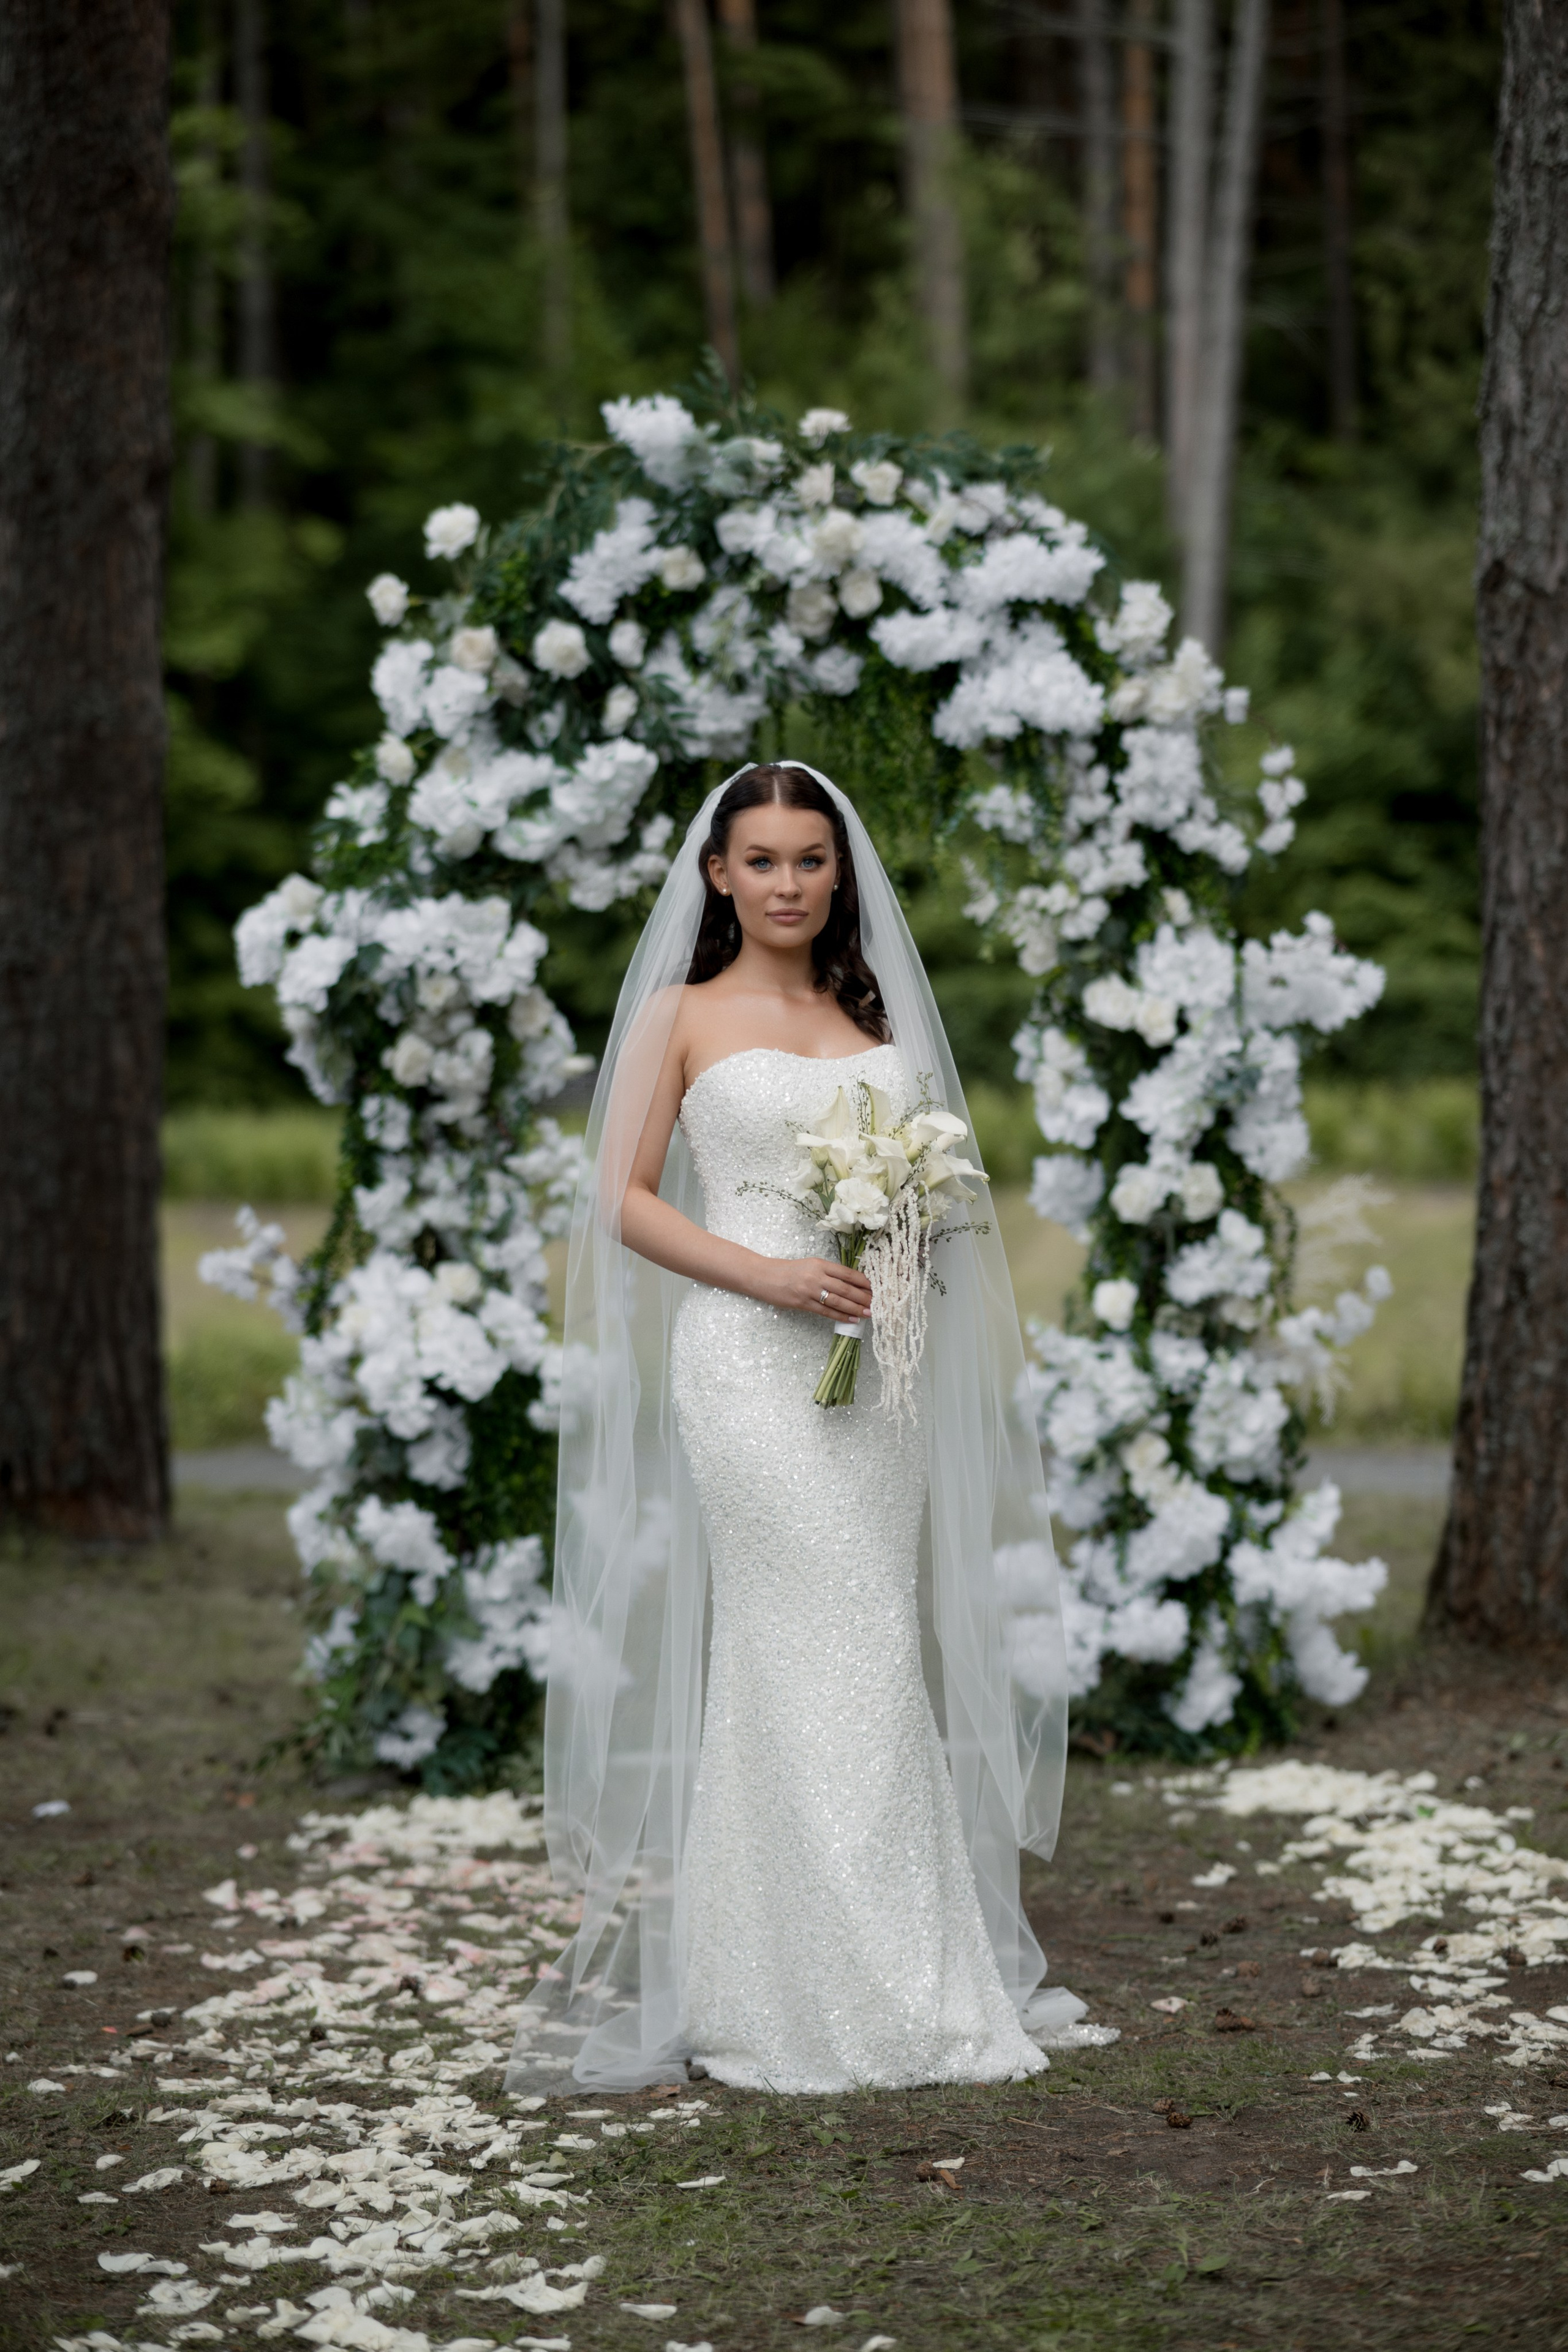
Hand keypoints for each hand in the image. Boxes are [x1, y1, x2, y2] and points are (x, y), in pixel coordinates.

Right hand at [756, 1255, 872, 1320]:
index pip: (847, 1273)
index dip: (863, 1282)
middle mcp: (816, 1276)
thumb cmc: (788, 1271)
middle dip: (863, 1297)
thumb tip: (851, 1283)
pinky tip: (852, 1319)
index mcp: (820, 1264)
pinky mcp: (802, 1303)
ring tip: (869, 1313)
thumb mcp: (810, 1265)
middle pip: (846, 1288)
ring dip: (855, 1308)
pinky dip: (841, 1316)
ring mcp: (809, 1290)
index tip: (875, 1288)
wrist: (764, 1277)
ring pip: (838, 1301)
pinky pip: (826, 1312)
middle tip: (876, 1303)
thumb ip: (828, 1272)